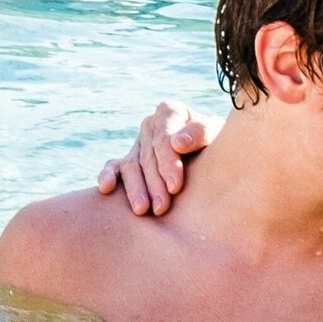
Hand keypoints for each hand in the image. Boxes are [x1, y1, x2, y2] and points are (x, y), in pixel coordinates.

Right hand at [97, 101, 204, 216]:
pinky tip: (106, 188)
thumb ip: (201, 133)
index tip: (175, 186)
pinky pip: (113, 166)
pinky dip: (107, 175)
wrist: (210, 154)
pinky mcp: (127, 160)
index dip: (168, 162)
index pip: (164, 138)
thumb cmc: (216, 143)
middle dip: (154, 183)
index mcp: (170, 112)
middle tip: (161, 207)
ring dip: (135, 188)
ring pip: (130, 165)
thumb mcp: (215, 133)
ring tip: (142, 210)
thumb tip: (178, 143)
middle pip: (148, 156)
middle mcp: (150, 125)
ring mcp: (137, 143)